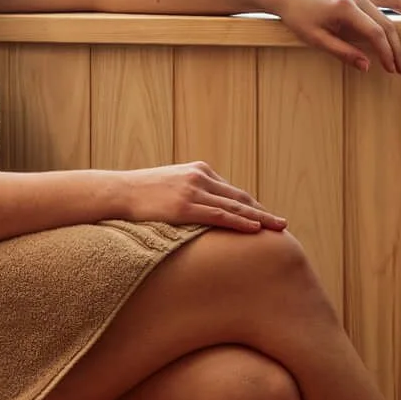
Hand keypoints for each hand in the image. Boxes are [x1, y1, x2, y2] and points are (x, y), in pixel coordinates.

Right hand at [123, 160, 287, 232]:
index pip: (232, 191)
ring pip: (234, 206)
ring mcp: (193, 190)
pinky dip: (239, 222)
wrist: (118, 191)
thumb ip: (190, 193)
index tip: (266, 217)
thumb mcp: (170, 186)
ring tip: (278, 228)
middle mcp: (200, 176)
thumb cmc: (142, 194)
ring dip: (260, 218)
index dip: (252, 206)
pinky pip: (219, 215)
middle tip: (282, 224)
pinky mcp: (184, 206)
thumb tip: (202, 210)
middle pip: (240, 197)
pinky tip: (255, 229)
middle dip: (263, 211)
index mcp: (199, 170)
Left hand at [274, 0, 400, 75]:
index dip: (386, 53)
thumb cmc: (297, 16)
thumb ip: (342, 52)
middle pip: (387, 22)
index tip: (391, 69)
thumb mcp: (315, 39)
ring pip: (395, 0)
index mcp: (344, 6)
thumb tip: (368, 67)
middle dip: (397, 46)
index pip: (375, 32)